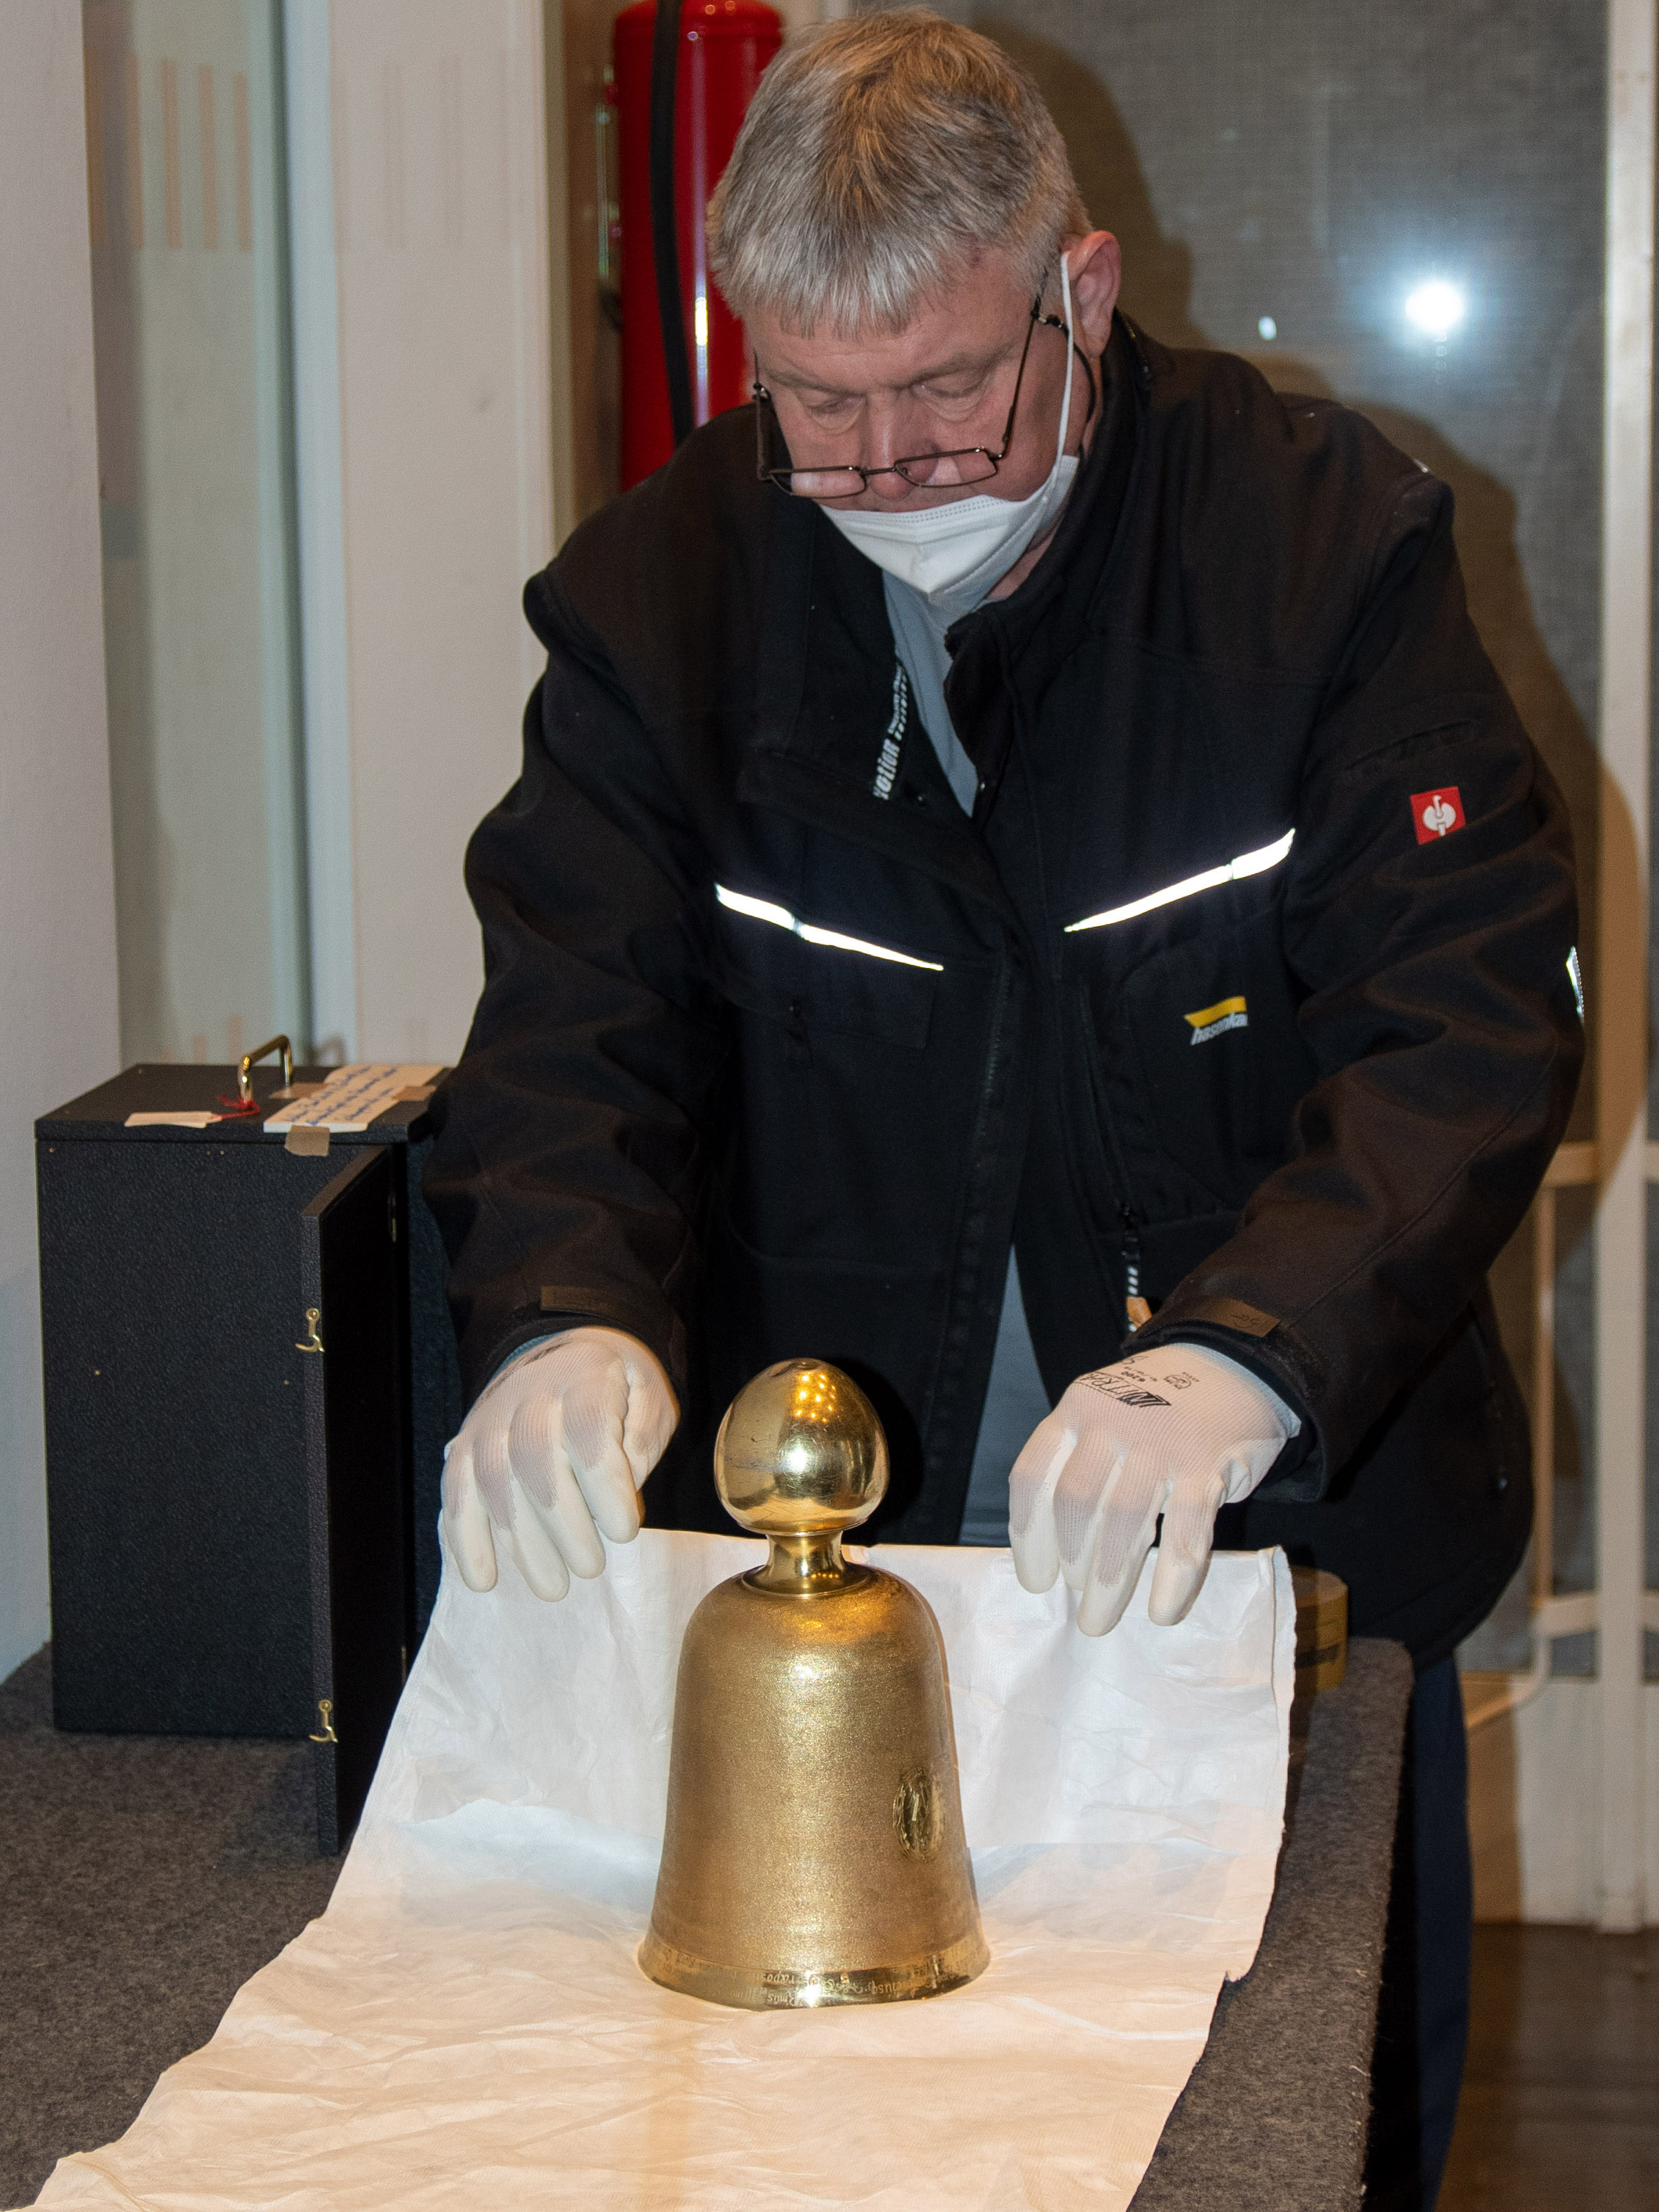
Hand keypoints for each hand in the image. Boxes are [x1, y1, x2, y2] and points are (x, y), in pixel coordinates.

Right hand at [442, 1327, 678, 1599]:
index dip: (604, 1484)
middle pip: (536, 1458)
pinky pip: (456, 1492)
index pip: (588, 1428)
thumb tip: (626, 1485)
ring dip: (521, 1542)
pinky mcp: (464, 1446)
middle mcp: (529, 1395)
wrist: (559, 1352)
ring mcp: (490, 1421)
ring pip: (494, 1480)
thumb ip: (642, 1436)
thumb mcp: (648, 1395)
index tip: (625, 1531)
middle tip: (590, 1568)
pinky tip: (483, 1580)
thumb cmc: (615, 1388)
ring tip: (553, 1587)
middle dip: (564, 1523)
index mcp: (584, 1377)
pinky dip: (464, 1538)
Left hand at [1009, 1343, 1294, 1634]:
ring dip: (1110, 1582)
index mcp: (1076, 1409)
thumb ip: (1079, 1460)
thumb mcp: (1104, 1412)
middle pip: (1076, 1504)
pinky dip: (1173, 1581)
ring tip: (1101, 1620)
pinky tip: (1163, 1612)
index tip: (1035, 1581)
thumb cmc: (1158, 1406)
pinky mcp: (1206, 1465)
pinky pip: (1185, 1534)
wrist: (1235, 1364)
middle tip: (1078, 1600)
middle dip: (1071, 1564)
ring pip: (1124, 1523)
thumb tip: (1056, 1550)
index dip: (1028, 1537)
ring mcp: (1160, 1442)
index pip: (1033, 1478)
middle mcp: (1111, 1422)